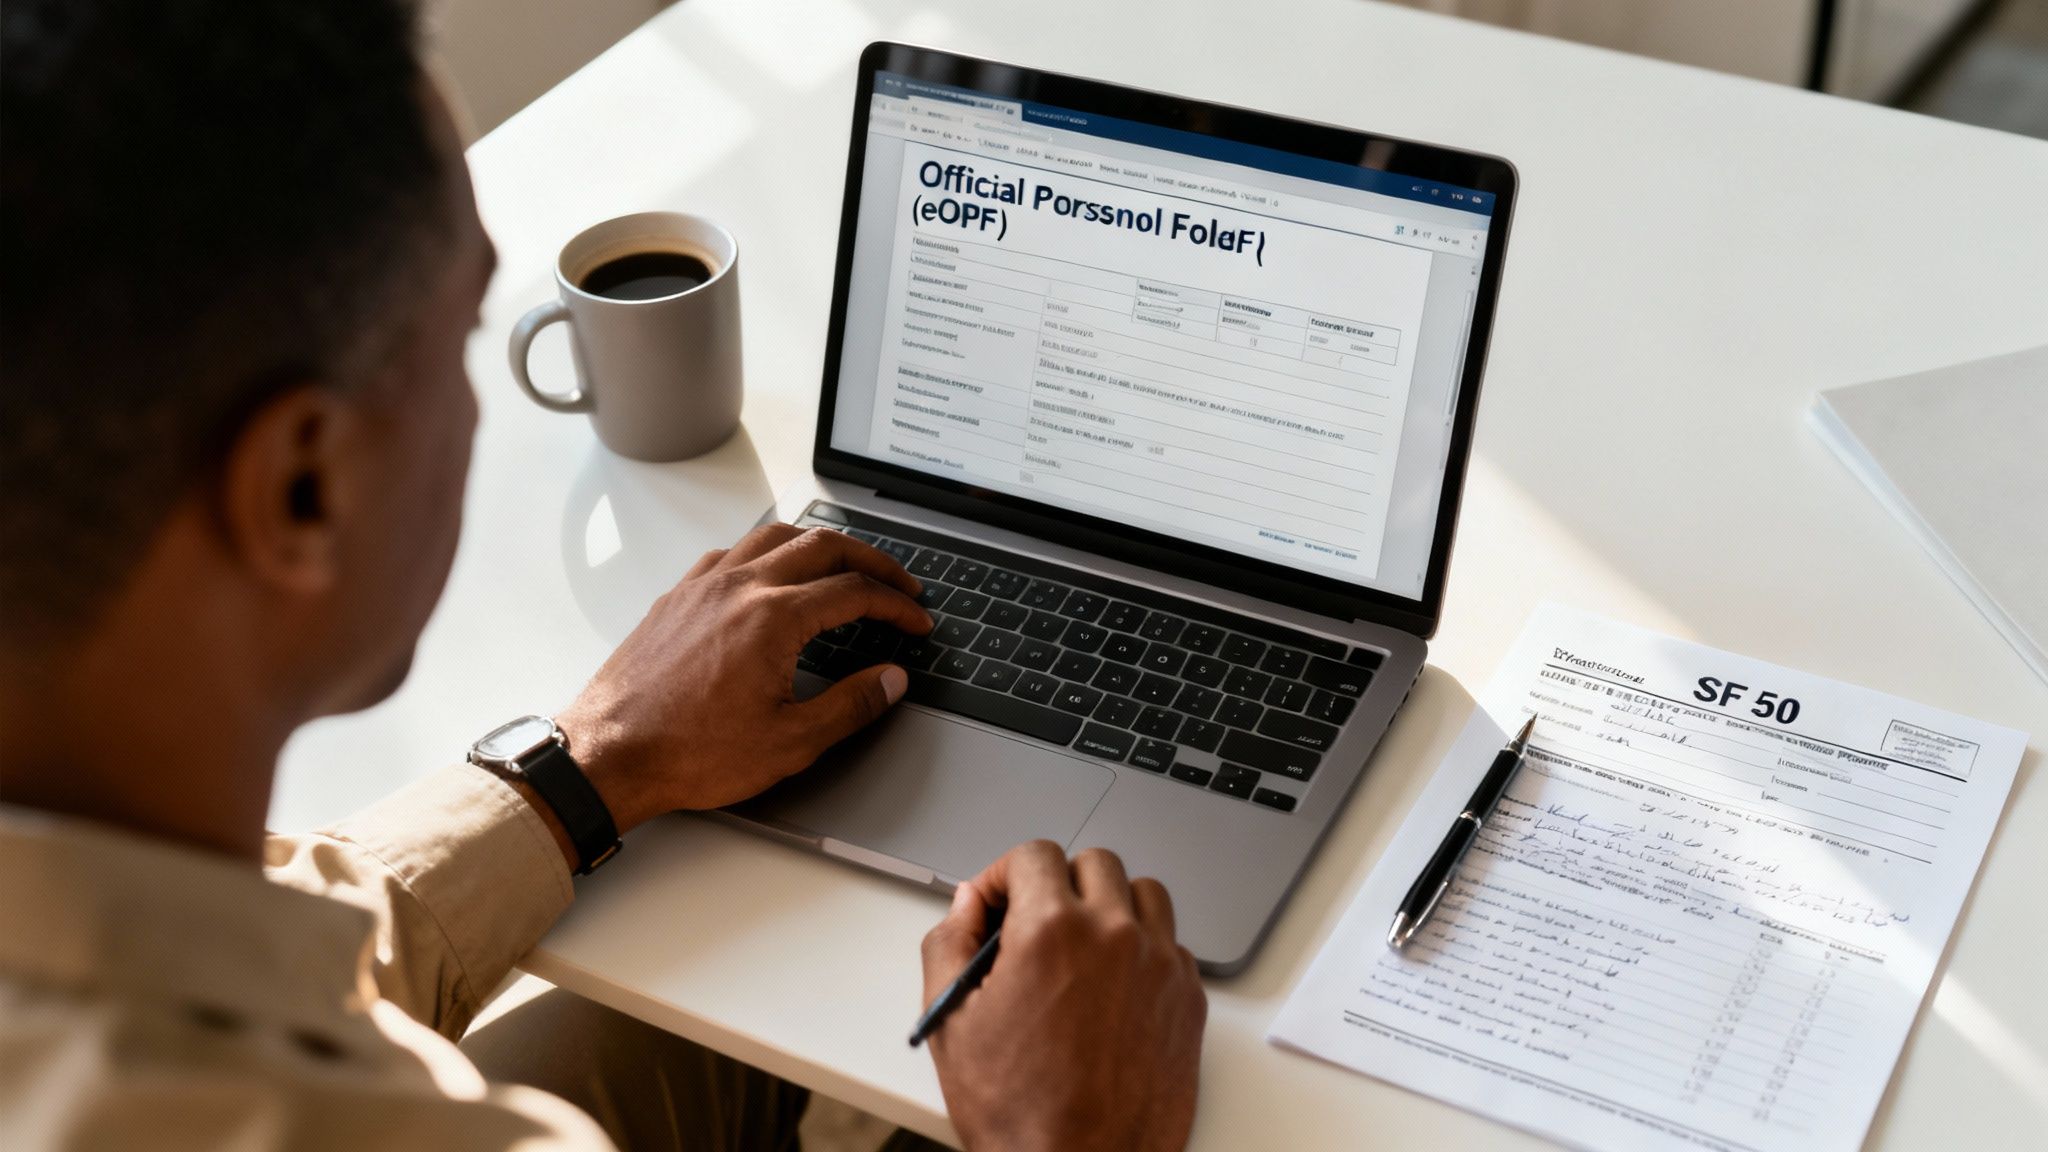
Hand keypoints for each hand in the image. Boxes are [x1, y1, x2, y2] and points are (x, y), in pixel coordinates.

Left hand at [556, 523, 930, 831]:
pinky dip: (767, 552)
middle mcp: (738, 587)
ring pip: (775, 537)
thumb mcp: (789, 742)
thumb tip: (890, 680)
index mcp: (773, 618)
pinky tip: (772, 575)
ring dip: (820, 544)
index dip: (896, 604)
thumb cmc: (688, 752)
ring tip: (844, 565)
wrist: (610, 755)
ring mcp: (703, 586)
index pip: (854, 592)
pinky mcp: (677, 597)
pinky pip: (732, 552)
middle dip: (871, 560)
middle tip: (897, 583)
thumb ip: (850, 705)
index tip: (915, 620)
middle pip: (823, 545)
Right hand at [920, 842, 1206, 1151]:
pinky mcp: (1188, 999)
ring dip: (1110, 905)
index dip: (1005, 874)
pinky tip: (1114, 983)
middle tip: (1034, 921)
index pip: (1034, 855)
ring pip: (1144, 893)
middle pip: (1093, 863)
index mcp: (1052, 931)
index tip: (998, 901)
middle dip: (1058, 882)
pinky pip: (1172, 944)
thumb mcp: (950, 1022)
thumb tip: (967, 905)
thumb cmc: (1020, 1111)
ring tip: (1082, 944)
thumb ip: (949, 944)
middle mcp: (1114, 935)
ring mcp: (1159, 965)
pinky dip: (1144, 948)